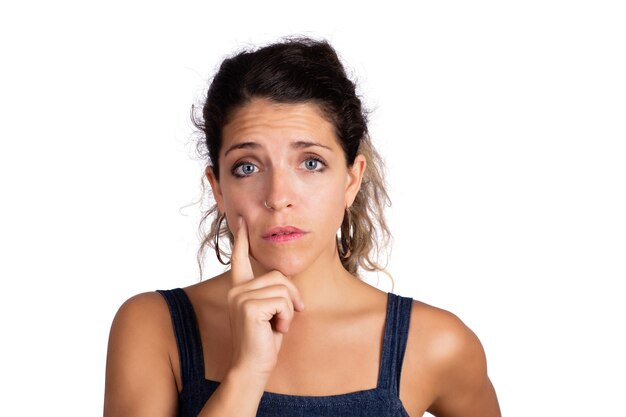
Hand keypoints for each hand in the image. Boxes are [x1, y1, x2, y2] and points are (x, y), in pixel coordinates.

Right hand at [226, 216, 304, 379]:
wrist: (252, 367)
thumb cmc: (263, 342)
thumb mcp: (270, 312)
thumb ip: (273, 293)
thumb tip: (285, 279)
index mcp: (239, 289)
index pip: (240, 259)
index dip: (242, 240)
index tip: (242, 222)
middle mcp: (236, 290)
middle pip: (278, 276)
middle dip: (291, 296)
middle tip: (289, 317)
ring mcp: (240, 297)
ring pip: (283, 289)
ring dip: (289, 310)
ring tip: (278, 326)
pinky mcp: (249, 307)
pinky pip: (283, 301)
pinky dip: (287, 317)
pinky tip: (276, 330)